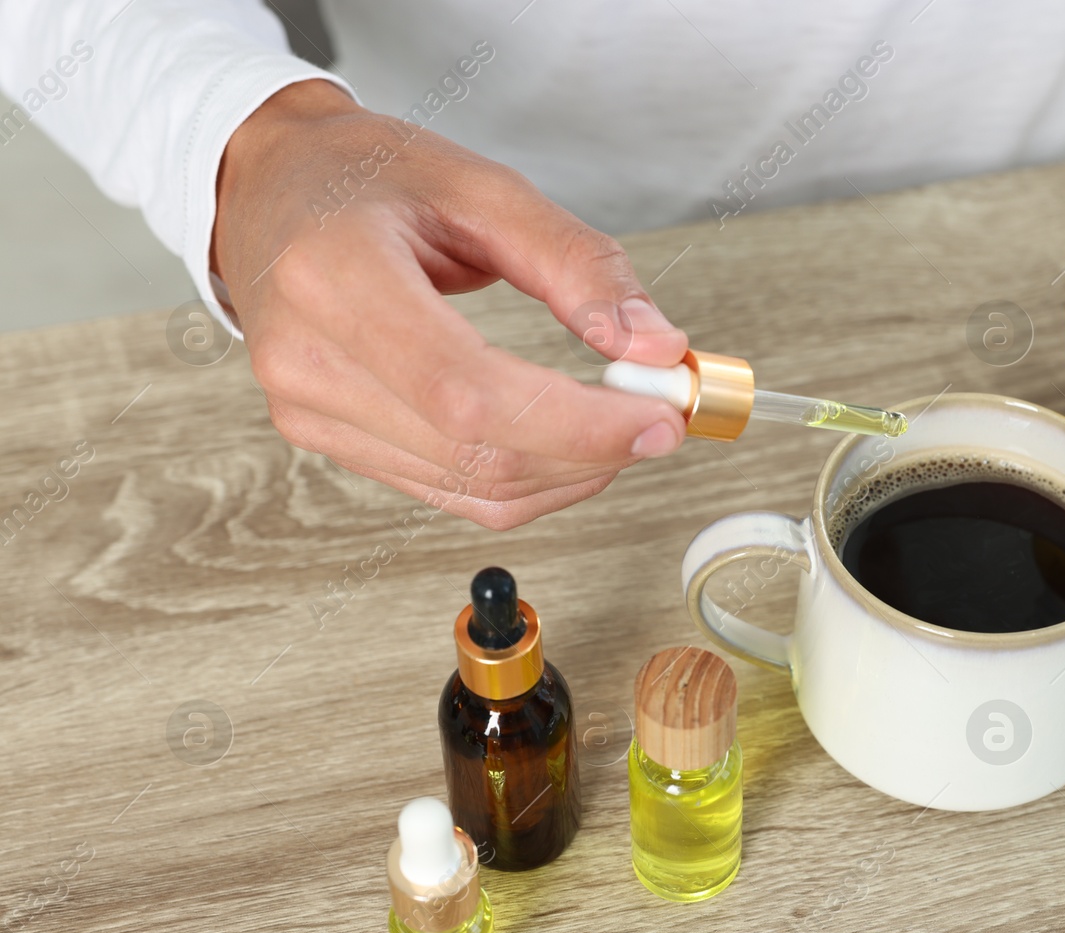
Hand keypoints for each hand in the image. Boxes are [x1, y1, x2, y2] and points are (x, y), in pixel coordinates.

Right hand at [213, 80, 687, 528]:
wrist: (269, 186)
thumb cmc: (363, 175)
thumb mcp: (482, 186)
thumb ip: (578, 265)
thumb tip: (655, 346)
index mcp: (334, 276)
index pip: (467, 393)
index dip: (575, 424)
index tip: (657, 415)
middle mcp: (308, 357)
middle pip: (477, 454)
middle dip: (592, 450)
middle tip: (661, 416)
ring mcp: (307, 408)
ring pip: (472, 489)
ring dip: (569, 473)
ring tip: (622, 424)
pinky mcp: (323, 436)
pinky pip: (448, 491)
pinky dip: (526, 481)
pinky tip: (567, 444)